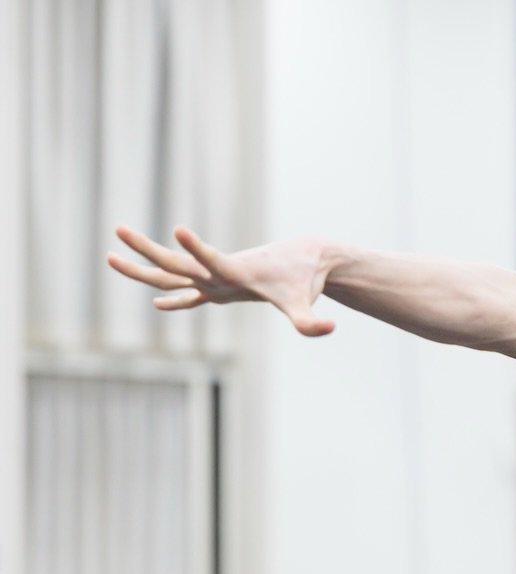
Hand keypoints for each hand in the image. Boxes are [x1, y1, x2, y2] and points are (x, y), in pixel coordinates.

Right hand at [107, 225, 336, 336]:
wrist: (309, 259)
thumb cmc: (304, 280)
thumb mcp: (305, 304)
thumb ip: (311, 321)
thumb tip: (330, 329)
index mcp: (237, 272)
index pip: (212, 260)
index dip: (197, 249)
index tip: (177, 229)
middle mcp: (220, 273)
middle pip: (175, 264)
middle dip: (145, 249)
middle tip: (117, 231)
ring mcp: (218, 279)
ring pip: (174, 274)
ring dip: (144, 266)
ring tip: (111, 254)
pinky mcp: (224, 286)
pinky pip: (191, 294)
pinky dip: (175, 298)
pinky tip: (158, 304)